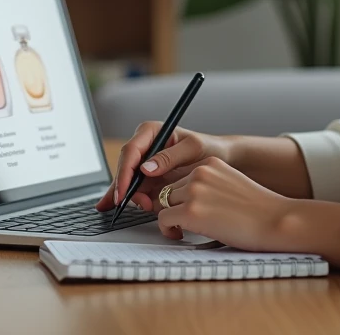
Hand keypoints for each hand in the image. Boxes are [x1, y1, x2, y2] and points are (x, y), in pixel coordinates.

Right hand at [95, 122, 231, 212]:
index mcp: (152, 131)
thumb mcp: (193, 148)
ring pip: (128, 180)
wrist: (222, 160)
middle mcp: (145, 146)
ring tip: (146, 205)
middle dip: (127, 187)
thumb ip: (170, 156)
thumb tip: (146, 168)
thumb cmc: (210, 148)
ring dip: (132, 195)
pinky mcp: (149, 178)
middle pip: (126, 167)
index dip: (124, 171)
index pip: (131, 151)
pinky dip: (130, 199)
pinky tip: (118, 207)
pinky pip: (136, 189)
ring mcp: (146, 163)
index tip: (124, 189)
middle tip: (134, 203)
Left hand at [152, 156, 294, 250]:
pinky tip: (180, 234)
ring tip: (183, 228)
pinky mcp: (190, 211)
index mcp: (211, 163)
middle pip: (169, 190)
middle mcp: (200, 172)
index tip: (187, 208)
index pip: (180, 177)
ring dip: (171, 217)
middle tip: (185, 222)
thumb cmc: (259, 210)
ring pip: (163, 203)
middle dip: (175, 207)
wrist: (275, 220)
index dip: (181, 196)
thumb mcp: (232, 184)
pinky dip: (168, 229)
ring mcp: (194, 191)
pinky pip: (163, 219)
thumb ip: (210, 185)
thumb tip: (189, 199)